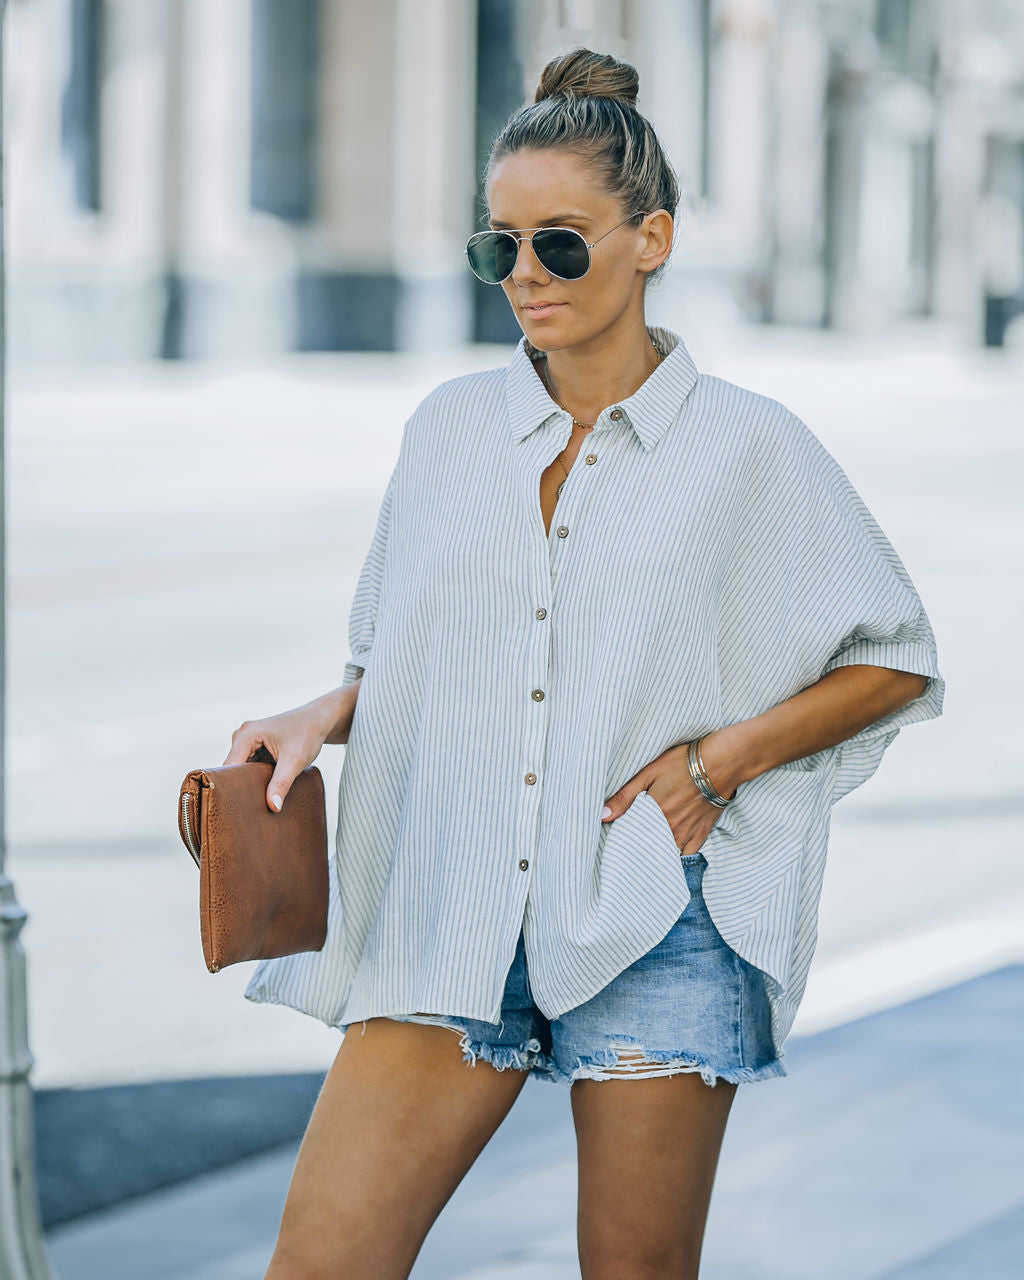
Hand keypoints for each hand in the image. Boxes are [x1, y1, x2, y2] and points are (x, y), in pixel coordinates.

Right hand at [222, 699, 337, 812]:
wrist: (319, 720)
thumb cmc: (308, 734)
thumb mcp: (296, 761)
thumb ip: (282, 783)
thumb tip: (273, 807)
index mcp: (246, 734)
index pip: (228, 768)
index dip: (232, 787)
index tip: (239, 807)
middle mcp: (242, 735)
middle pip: (232, 769)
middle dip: (241, 786)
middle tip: (252, 807)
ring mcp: (248, 741)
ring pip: (241, 769)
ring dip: (250, 782)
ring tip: (261, 797)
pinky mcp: (255, 747)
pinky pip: (249, 766)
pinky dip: (257, 777)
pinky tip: (267, 787)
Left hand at [600, 731, 740, 856]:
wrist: (721, 763)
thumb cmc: (681, 763)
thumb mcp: (648, 773)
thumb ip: (624, 797)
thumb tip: (602, 816)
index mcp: (652, 816)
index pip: (631, 838)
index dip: (622, 842)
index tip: (615, 844)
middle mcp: (669, 830)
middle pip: (647, 849)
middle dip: (637, 851)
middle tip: (628, 852)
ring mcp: (686, 834)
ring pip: (666, 855)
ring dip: (656, 856)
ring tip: (646, 857)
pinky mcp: (701, 834)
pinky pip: (687, 855)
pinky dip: (676, 857)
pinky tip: (668, 857)